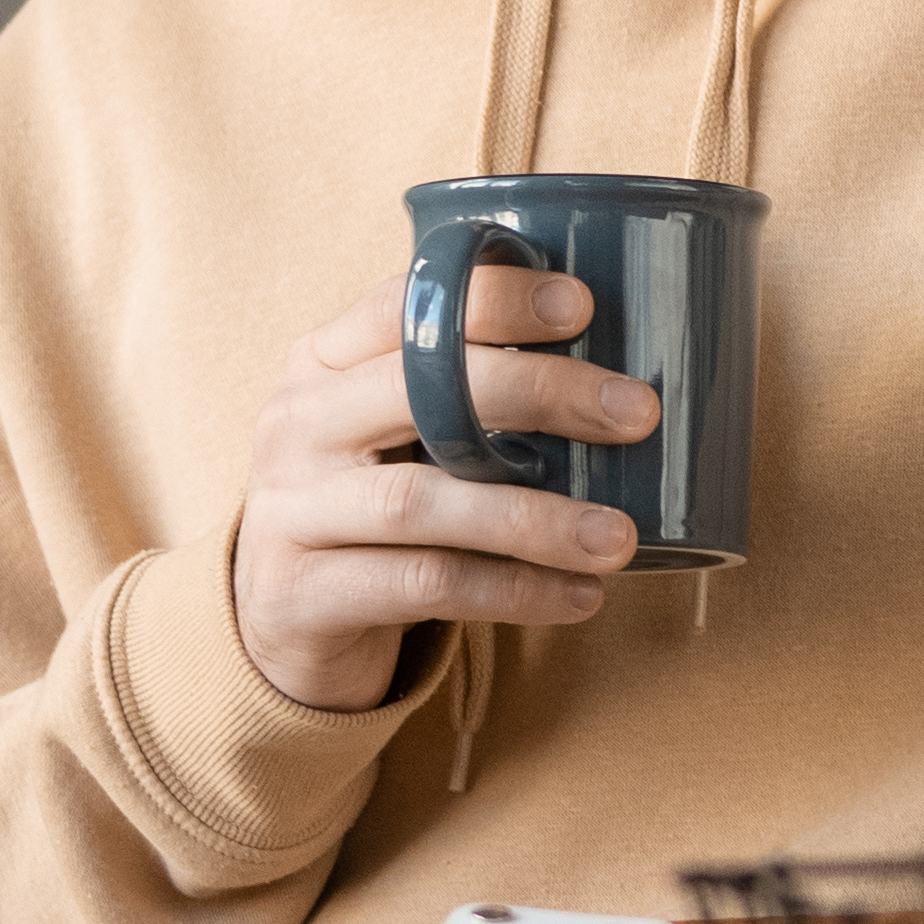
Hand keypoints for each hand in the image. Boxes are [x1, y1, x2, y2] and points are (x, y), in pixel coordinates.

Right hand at [232, 262, 653, 716]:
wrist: (286, 625)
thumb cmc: (378, 508)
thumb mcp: (401, 436)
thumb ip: (468, 397)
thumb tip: (621, 372)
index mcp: (321, 363)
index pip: (400, 307)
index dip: (489, 298)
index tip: (581, 305)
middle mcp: (294, 425)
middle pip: (417, 391)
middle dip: (539, 392)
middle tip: (637, 413)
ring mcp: (287, 512)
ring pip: (421, 503)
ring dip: (535, 519)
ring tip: (620, 538)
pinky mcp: (298, 596)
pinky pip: (421, 585)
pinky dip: (510, 591)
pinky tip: (579, 597)